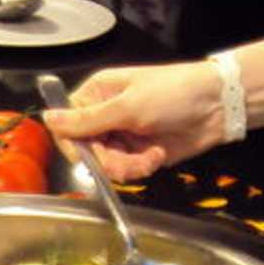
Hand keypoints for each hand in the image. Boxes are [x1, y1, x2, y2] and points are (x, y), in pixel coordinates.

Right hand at [42, 62, 228, 180]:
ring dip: (126, 166)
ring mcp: (124, 136)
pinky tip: (156, 157)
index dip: (75, 145)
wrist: (217, 106)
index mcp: (97, 94)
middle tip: (125, 159)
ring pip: (106, 165)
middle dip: (106, 160)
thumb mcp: (126, 106)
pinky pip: (128, 170)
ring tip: (148, 158)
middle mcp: (106, 115)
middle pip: (86, 151)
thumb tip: (46, 118)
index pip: (67, 125)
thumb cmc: (172, 93)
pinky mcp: (140, 153)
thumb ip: (86, 120)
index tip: (87, 156)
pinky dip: (141, 167)